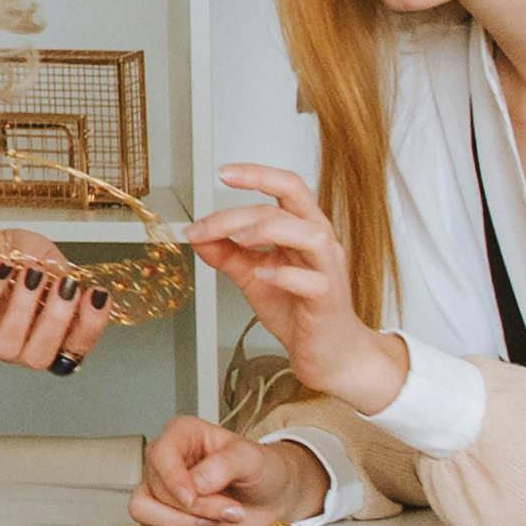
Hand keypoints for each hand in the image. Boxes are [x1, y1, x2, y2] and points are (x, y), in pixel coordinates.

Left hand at [0, 221, 114, 380]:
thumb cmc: (8, 255)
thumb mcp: (43, 254)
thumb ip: (59, 269)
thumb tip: (70, 280)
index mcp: (45, 332)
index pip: (73, 348)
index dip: (89, 328)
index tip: (97, 298)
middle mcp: (17, 341)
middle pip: (40, 357)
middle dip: (57, 323)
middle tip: (65, 288)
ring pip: (8, 345)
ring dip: (24, 309)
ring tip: (31, 274)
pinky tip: (3, 267)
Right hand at [134, 414, 328, 525]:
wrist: (273, 500)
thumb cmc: (263, 471)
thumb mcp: (253, 459)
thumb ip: (226, 464)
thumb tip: (196, 483)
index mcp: (182, 434)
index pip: (160, 453)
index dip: (173, 479)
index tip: (193, 498)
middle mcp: (167, 460)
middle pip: (158, 487)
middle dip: (196, 507)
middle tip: (231, 510)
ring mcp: (162, 489)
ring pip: (145, 509)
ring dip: (183, 523)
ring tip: (217, 520)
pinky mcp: (165, 514)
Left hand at [182, 161, 405, 413]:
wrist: (327, 353)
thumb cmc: (297, 310)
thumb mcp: (254, 275)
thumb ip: (228, 254)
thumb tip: (196, 234)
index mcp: (304, 229)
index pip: (287, 187)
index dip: (257, 174)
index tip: (222, 173)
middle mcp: (321, 242)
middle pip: (291, 204)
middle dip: (242, 210)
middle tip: (204, 227)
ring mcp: (328, 269)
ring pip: (310, 233)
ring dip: (269, 230)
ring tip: (238, 240)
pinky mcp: (328, 299)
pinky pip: (312, 281)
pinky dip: (284, 275)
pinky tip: (262, 276)